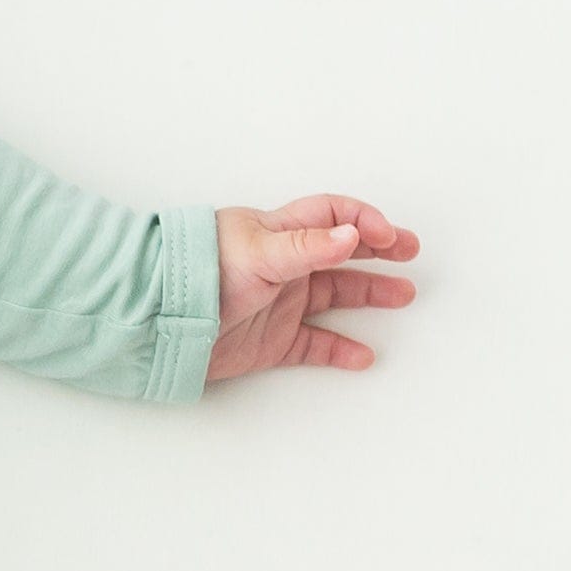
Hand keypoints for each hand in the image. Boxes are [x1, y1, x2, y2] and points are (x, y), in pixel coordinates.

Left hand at [207, 195, 417, 382]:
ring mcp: (279, 303)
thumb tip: (352, 234)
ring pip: (334, 296)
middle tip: (410, 253)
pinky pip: (315, 343)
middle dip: (377, 250)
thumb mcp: (257, 253)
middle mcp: (283, 266)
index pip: (331, 215)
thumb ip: (306, 247)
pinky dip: (341, 349)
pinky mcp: (271, 341)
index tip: (388, 237)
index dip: (362, 221)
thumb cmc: (199, 273)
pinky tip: (364, 355)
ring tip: (403, 296)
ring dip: (369, 295)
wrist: (160, 322)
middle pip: (341, 251)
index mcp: (278, 233)